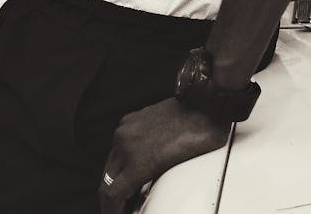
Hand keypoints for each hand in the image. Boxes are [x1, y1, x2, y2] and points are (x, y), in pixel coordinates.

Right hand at [98, 97, 230, 213]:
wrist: (204, 107)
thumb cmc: (198, 141)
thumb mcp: (174, 172)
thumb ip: (151, 186)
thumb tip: (142, 196)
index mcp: (137, 162)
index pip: (111, 194)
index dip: (111, 209)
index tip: (117, 213)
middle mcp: (125, 144)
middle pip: (106, 179)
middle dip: (111, 196)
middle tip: (121, 207)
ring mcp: (126, 129)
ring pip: (110, 160)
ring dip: (116, 177)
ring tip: (128, 189)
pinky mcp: (129, 119)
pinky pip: (119, 144)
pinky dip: (122, 158)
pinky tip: (133, 165)